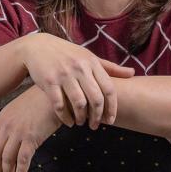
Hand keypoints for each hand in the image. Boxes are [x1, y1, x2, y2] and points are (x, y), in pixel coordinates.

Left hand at [0, 85, 60, 171]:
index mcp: (2, 118)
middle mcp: (7, 126)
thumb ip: (10, 121)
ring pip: (7, 159)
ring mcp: (18, 133)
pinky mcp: (31, 138)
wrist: (52, 93)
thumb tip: (8, 136)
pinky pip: (22, 160)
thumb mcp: (18, 107)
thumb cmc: (38, 99)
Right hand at [19, 33, 133, 128]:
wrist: (37, 46)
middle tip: (95, 125)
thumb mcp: (88, 56)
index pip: (109, 89)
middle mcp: (79, 68)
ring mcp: (63, 74)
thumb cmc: (66, 53)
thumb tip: (133, 73)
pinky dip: (65, 117)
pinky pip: (59, 105)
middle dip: (97, 117)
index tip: (110, 120)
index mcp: (91, 62)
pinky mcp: (49, 81)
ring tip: (81, 123)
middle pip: (95, 99)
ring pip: (79, 103)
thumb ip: (110, 67)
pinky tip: (68, 122)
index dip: (112, 108)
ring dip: (82, 118)